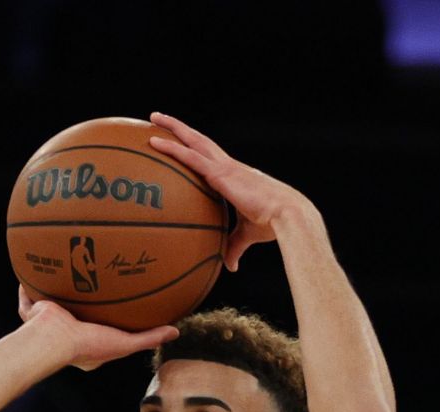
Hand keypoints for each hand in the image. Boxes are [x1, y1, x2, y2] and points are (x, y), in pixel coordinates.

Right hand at [17, 286, 177, 371]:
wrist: (54, 339)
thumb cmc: (87, 345)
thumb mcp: (124, 343)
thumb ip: (148, 338)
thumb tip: (175, 331)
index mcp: (84, 342)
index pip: (98, 329)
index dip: (106, 319)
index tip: (115, 306)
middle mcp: (66, 331)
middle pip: (75, 313)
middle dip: (81, 301)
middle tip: (92, 285)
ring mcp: (49, 322)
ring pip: (53, 304)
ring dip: (58, 290)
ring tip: (66, 271)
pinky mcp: (35, 312)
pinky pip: (28, 299)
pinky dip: (27, 289)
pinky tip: (33, 269)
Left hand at [147, 112, 312, 271]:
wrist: (287, 216)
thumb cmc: (272, 225)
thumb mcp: (246, 235)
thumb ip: (233, 246)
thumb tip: (229, 266)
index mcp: (234, 176)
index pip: (209, 156)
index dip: (195, 147)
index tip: (180, 139)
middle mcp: (228, 166)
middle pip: (199, 141)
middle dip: (179, 128)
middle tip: (158, 119)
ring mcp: (225, 167)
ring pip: (194, 141)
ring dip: (173, 128)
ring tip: (153, 118)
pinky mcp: (222, 174)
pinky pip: (191, 158)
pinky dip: (173, 149)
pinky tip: (155, 143)